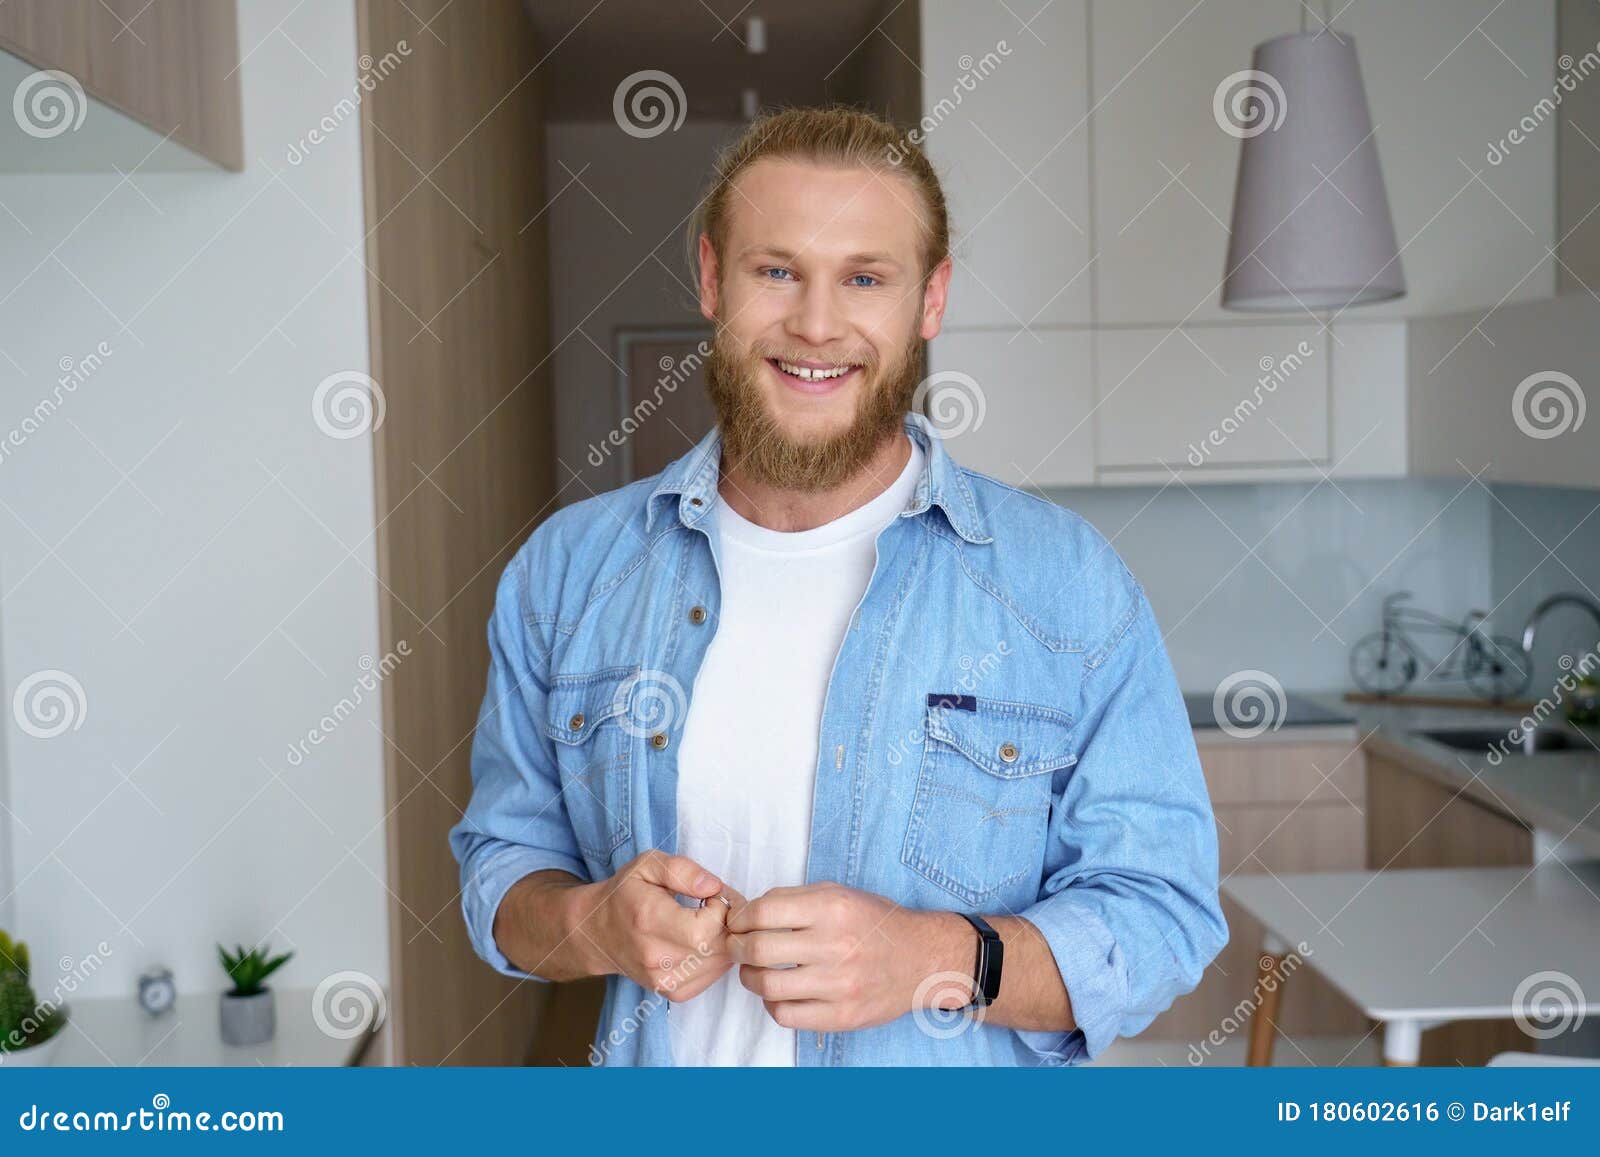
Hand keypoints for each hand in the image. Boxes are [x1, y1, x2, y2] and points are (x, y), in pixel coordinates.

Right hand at [583, 850, 742, 1001]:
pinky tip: (702, 941)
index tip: (711, 895)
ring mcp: (664, 980)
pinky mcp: (672, 992)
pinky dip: (717, 957)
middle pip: (718, 948)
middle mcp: (656, 957)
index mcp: (650, 921)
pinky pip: (713, 976)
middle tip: (715, 906)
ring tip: (706, 921)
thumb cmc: (625, 894)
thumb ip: (682, 870)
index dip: (721, 907)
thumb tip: (714, 886)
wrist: (599, 932)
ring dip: (724, 940)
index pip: (707, 928)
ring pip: (720, 964)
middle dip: (727, 923)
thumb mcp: (648, 865)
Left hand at [727, 882, 972, 1031]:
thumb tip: (748, 912)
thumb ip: (794, 899)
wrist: (921, 958)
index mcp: (832, 908)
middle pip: (759, 949)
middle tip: (736, 945)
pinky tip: (778, 993)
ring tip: (754, 970)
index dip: (740, 918)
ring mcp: (839, 985)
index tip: (737, 922)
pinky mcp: (841, 1016)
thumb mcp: (839, 894)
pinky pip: (786, 1015)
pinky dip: (772, 1003)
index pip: (764, 911)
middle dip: (737, 946)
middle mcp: (836, 945)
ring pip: (767, 986)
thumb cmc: (875, 923)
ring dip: (749, 976)